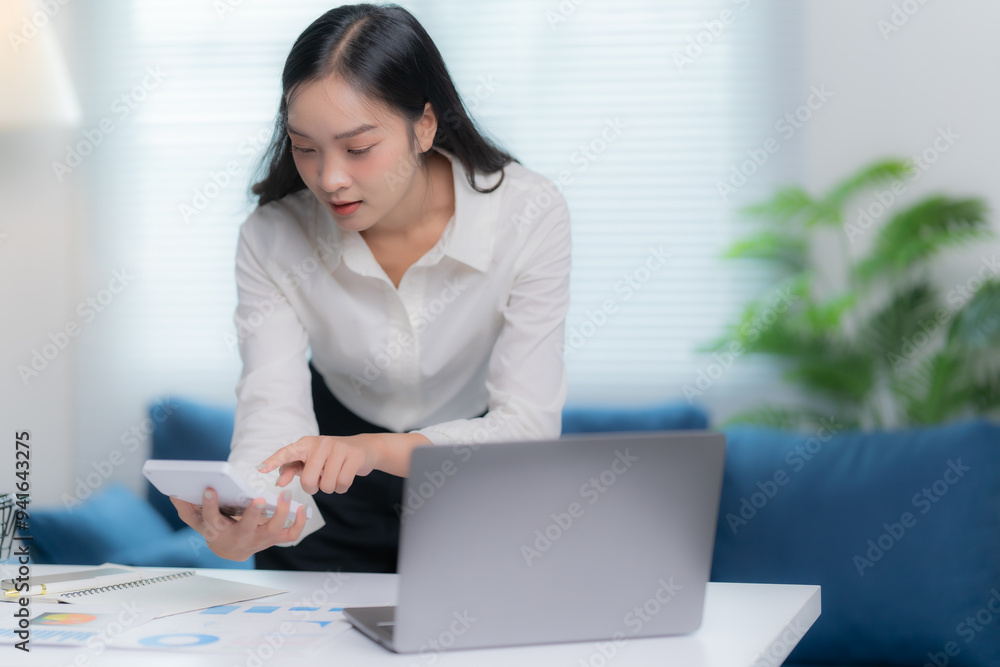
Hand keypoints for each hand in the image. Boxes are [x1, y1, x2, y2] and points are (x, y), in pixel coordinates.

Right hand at [170, 488, 306, 561]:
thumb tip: (174, 493)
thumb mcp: (197, 521)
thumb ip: (187, 509)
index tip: (209, 488)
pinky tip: (302, 508)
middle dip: (253, 514)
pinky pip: (289, 535)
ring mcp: (258, 540)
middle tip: (259, 497)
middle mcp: (239, 538)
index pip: (212, 519)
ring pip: (272, 531)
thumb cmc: (215, 530)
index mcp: (219, 532)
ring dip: (282, 514)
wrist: (230, 551)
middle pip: (247, 529)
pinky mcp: (273, 539)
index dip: (210, 505)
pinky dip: (298, 524)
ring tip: (286, 495)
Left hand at [256, 434, 382, 494]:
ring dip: (330, 488)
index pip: (287, 452)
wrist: (363, 448)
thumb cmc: (330, 458)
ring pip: (327, 485)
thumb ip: (292, 469)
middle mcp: (321, 443)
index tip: (260, 469)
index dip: (273, 461)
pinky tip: (345, 478)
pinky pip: (342, 485)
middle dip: (314, 487)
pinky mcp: (354, 456)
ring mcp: (338, 448)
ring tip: (334, 475)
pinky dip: (342, 488)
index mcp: (306, 443)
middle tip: (320, 479)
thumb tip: (279, 482)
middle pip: (308, 480)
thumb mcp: (310, 460)